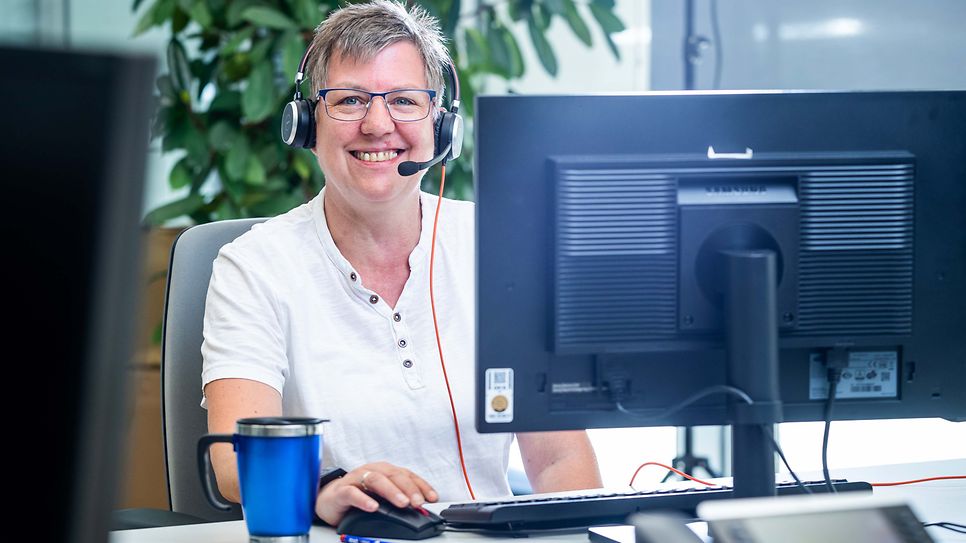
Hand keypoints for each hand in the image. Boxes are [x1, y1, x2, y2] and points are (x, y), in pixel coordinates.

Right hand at [314, 462, 437, 525]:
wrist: (329, 498)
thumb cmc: (358, 494)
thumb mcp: (382, 495)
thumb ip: (398, 499)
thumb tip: (419, 509)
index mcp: (385, 471)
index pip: (407, 474)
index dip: (421, 485)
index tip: (433, 497)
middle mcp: (372, 471)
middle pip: (394, 475)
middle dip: (409, 489)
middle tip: (418, 502)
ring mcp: (356, 479)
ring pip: (376, 480)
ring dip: (391, 491)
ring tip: (402, 503)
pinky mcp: (342, 490)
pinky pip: (353, 492)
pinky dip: (364, 499)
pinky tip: (373, 507)